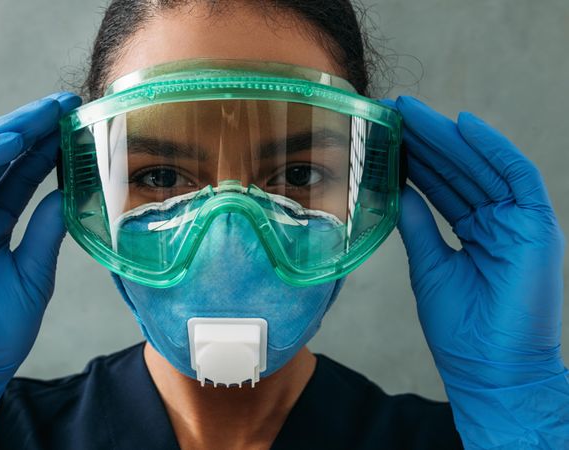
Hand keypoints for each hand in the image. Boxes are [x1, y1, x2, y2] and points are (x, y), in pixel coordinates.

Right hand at [0, 92, 81, 394]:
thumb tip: (65, 193)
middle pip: (0, 157)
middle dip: (32, 127)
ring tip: (46, 112)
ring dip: (11, 131)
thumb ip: (44, 231)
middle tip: (66, 103)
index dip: (47, 147)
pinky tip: (13, 143)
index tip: (77, 124)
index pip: (21, 174)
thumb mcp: (33, 273)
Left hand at [384, 96, 568, 447]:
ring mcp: (520, 222)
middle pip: (460, 170)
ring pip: (482, 167)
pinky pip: (517, 177)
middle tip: (395, 109)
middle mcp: (500, 221)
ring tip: (413, 111)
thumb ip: (417, 225)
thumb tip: (397, 188)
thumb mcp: (429, 266)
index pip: (442, 185)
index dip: (415, 158)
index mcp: (477, 231)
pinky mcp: (537, 226)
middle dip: (427, 139)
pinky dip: (493, 150)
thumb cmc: (460, 328)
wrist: (489, 370)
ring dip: (449, 137)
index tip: (386, 133)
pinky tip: (463, 125)